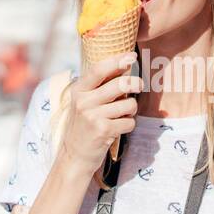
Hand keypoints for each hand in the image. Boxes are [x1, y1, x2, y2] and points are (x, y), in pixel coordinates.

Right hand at [59, 51, 141, 176]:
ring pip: (128, 104)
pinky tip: (118, 129)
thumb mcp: (84, 103)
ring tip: (122, 115)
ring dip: (131, 109)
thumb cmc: (84, 126)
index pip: (98, 69)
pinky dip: (128, 125)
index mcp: (79, 91)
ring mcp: (93, 116)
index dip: (117, 61)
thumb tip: (125, 69)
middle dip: (135, 84)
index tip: (132, 56)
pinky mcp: (103, 131)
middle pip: (120, 84)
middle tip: (139, 86)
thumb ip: (99, 87)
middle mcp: (84, 102)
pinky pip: (129, 122)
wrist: (74, 156)